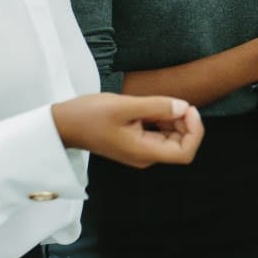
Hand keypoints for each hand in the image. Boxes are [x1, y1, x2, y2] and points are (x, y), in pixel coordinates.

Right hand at [52, 93, 203, 168]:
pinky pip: (159, 133)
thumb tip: (184, 108)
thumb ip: (156, 107)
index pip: (185, 152)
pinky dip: (163, 119)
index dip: (194, 131)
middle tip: (173, 102)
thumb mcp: (124, 106)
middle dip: (185, 123)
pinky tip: (152, 107)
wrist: (63, 123)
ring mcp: (141, 150)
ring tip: (158, 103)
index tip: (187, 108)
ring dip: (174, 119)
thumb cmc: (88, 115)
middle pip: (181, 144)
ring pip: (172, 138)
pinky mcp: (136, 142)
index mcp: (143, 152)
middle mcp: (145, 156)